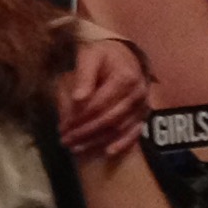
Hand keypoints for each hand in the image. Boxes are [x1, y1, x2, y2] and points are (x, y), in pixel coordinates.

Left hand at [57, 37, 149, 157]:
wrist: (125, 55)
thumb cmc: (102, 55)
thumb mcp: (89, 56)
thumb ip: (83, 75)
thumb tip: (78, 98)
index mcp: (124, 77)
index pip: (99, 103)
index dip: (80, 117)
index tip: (63, 127)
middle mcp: (137, 93)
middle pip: (109, 119)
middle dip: (85, 132)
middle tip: (65, 141)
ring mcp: (143, 105)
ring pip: (120, 128)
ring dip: (98, 140)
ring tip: (76, 148)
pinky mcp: (144, 113)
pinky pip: (136, 132)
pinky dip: (123, 143)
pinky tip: (107, 152)